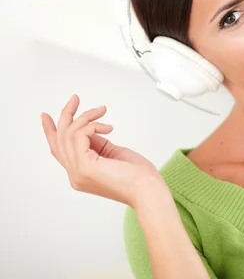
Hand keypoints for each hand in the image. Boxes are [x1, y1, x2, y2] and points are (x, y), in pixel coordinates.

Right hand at [41, 94, 166, 207]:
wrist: (149, 191)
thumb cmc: (139, 177)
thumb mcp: (114, 155)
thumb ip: (99, 144)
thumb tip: (90, 130)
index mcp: (82, 173)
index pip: (59, 151)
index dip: (51, 132)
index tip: (47, 116)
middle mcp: (75, 175)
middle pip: (59, 140)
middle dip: (66, 116)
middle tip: (75, 99)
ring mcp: (78, 172)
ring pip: (69, 135)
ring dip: (86, 117)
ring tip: (102, 111)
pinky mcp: (85, 167)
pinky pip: (80, 135)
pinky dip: (93, 125)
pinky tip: (108, 127)